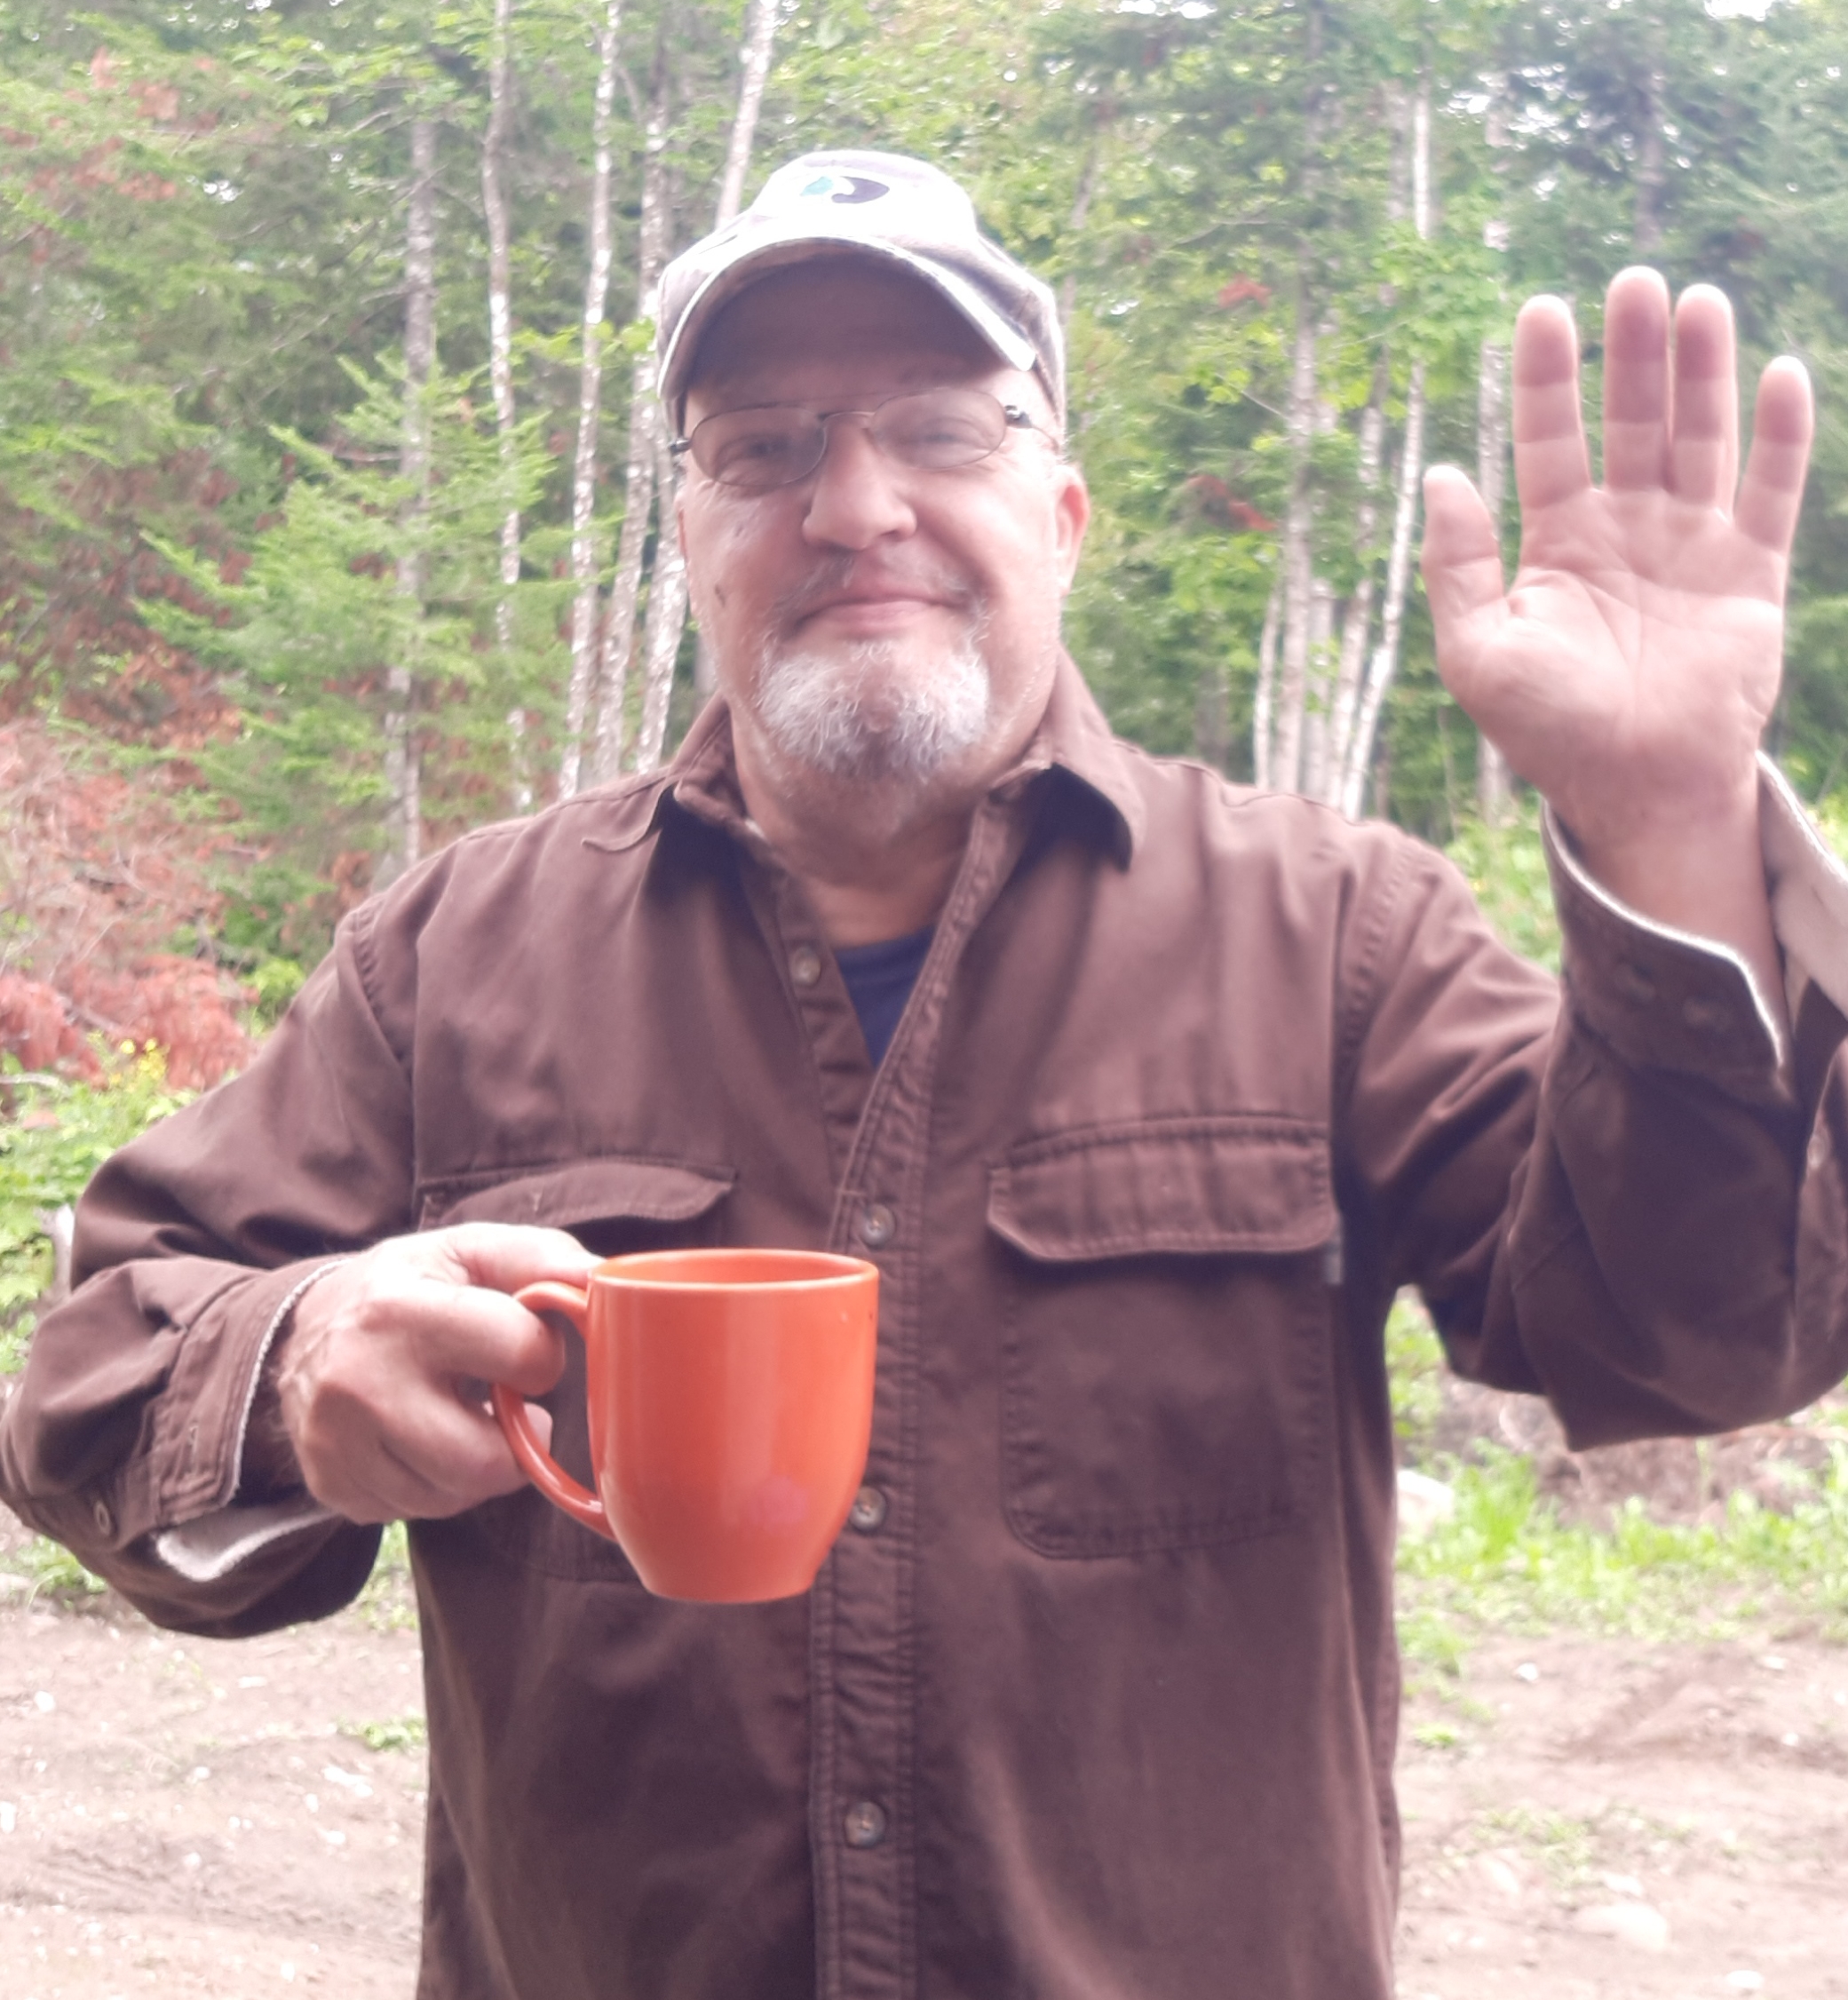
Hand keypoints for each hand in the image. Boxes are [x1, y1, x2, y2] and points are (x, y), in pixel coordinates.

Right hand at [275, 1223, 597, 1523]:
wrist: (299, 1330)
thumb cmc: (409, 1286)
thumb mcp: (469, 1250)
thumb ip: (543, 1258)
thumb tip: (607, 1282)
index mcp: (401, 1312)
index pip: (521, 1355)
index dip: (540, 1353)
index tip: (521, 1344)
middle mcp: (360, 1383)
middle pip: (487, 1461)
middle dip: (517, 1435)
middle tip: (507, 1402)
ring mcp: (337, 1443)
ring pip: (454, 1496)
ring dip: (478, 1464)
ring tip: (463, 1416)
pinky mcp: (331, 1485)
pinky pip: (415, 1512)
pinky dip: (436, 1484)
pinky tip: (424, 1440)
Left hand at [1421, 268, 1811, 1000]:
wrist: (1635, 790)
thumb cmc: (1548, 731)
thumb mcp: (1477, 652)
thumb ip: (1457, 565)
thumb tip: (1438, 474)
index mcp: (1559, 543)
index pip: (1550, 440)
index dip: (1546, 378)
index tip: (1542, 310)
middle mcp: (1627, 530)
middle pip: (1630, 421)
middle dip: (1631, 354)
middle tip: (1633, 282)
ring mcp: (1693, 545)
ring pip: (1699, 437)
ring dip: (1699, 372)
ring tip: (1695, 301)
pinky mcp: (1753, 572)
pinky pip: (1771, 490)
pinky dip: (1777, 435)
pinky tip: (1774, 372)